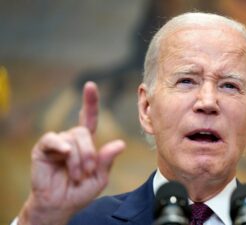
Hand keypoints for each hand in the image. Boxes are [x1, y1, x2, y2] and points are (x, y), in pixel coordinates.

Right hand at [18, 81, 124, 224]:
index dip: (90, 102)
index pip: (88, 118)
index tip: (90, 86)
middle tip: (87, 173)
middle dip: (89, 153)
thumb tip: (121, 144)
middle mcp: (71, 139)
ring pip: (72, 138)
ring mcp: (57, 142)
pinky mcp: (43, 149)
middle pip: (83, 132)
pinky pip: (53, 139)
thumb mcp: (99, 177)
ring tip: (76, 175)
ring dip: (77, 160)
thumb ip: (107, 160)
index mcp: (85, 143)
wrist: (60, 205)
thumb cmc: (80, 190)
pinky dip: (61, 146)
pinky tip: (64, 154)